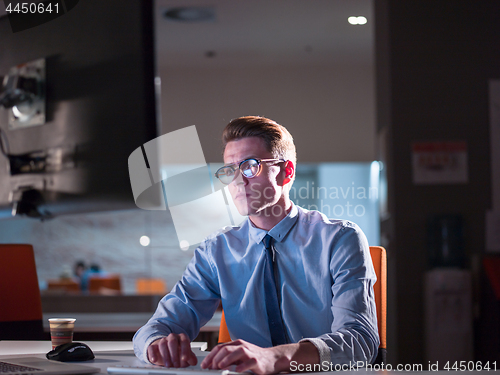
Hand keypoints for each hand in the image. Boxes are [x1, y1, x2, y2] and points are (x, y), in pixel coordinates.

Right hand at [147, 333, 197, 367]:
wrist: (166, 350)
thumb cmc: (177, 352)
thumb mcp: (184, 354)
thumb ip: (190, 357)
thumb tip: (194, 361)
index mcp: (181, 338)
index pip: (184, 340)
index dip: (185, 350)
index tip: (185, 359)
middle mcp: (172, 337)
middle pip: (173, 341)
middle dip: (174, 353)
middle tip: (176, 364)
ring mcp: (162, 341)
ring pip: (162, 344)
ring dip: (165, 355)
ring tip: (168, 365)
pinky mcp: (153, 346)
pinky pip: (152, 347)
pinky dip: (152, 354)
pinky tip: (154, 360)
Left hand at [200, 339, 318, 374]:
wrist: (273, 358)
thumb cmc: (255, 357)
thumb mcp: (240, 355)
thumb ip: (228, 357)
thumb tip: (214, 364)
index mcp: (236, 344)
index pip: (220, 347)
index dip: (211, 356)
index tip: (204, 365)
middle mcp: (242, 346)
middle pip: (226, 349)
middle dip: (216, 358)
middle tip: (211, 367)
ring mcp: (250, 352)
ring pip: (236, 352)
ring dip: (227, 359)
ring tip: (220, 366)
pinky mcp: (257, 361)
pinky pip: (249, 362)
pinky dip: (242, 366)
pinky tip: (236, 371)